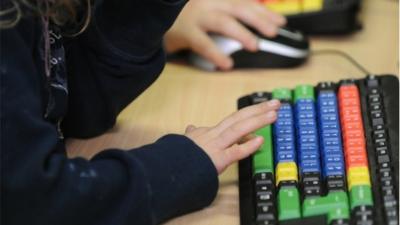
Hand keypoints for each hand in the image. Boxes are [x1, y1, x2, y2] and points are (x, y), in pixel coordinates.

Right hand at [164, 0, 285, 69]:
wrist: (156, 20)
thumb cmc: (186, 16)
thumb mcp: (209, 8)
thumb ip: (229, 12)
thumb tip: (258, 20)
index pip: (245, 1)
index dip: (264, 11)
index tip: (280, 21)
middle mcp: (208, 2)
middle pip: (238, 7)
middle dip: (259, 19)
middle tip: (273, 31)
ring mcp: (196, 15)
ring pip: (223, 22)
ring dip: (241, 33)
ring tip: (254, 46)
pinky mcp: (185, 31)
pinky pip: (203, 43)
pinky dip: (216, 54)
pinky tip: (227, 64)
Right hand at [185, 99, 279, 173]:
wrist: (170, 167)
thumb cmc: (179, 155)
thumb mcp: (186, 141)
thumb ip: (193, 134)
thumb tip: (191, 127)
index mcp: (211, 131)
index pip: (234, 119)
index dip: (251, 113)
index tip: (265, 110)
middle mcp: (215, 135)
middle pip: (239, 117)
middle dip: (259, 109)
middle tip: (276, 103)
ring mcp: (217, 146)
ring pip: (238, 129)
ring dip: (257, 121)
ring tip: (274, 114)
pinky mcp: (217, 160)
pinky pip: (234, 152)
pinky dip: (248, 146)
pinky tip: (260, 141)